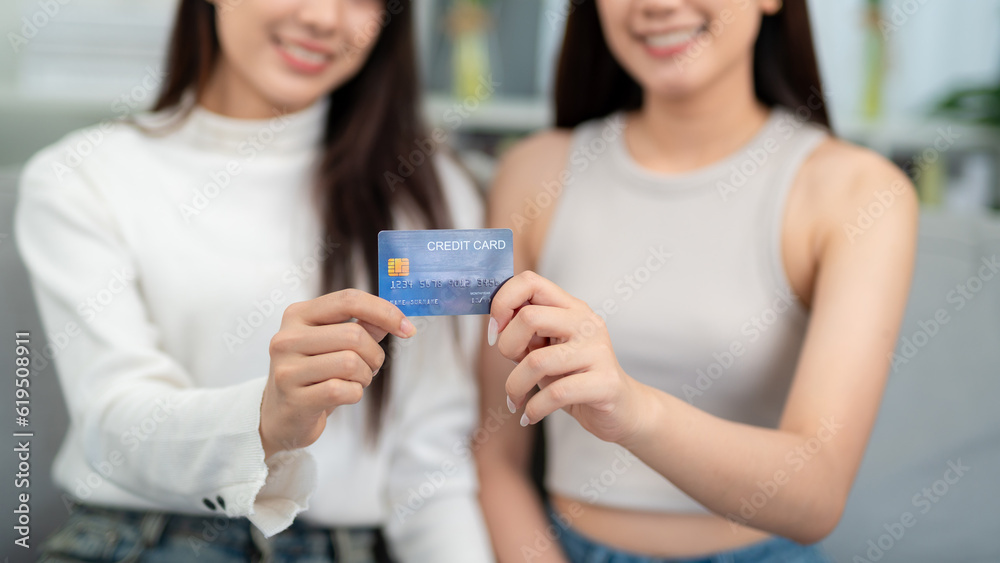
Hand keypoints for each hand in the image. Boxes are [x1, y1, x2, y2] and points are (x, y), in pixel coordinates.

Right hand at [260, 289, 415, 457]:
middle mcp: (287, 338)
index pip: (348, 300)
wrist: (281, 416)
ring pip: (351, 363)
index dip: (384, 311)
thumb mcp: (333, 344)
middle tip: (370, 367)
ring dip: (364, 376)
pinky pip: (343, 390)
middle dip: (374, 354)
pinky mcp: (294, 399)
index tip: (407, 329)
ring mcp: (287, 369)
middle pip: (354, 334)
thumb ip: (363, 327)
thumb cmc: (313, 374)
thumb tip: (395, 318)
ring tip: (354, 381)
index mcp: (298, 315)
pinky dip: (354, 394)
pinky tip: (343, 396)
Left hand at [488, 271, 650, 443]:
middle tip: (511, 368)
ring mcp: (598, 351)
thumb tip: (493, 326)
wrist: (621, 409)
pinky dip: (534, 408)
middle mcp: (586, 323)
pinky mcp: (604, 383)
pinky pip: (555, 394)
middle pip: (529, 317)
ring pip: (537, 361)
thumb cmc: (576, 377)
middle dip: (506, 346)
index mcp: (571, 308)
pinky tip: (530, 415)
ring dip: (515, 386)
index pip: (530, 281)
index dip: (503, 302)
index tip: (495, 331)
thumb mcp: (547, 350)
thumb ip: (524, 334)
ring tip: (516, 398)